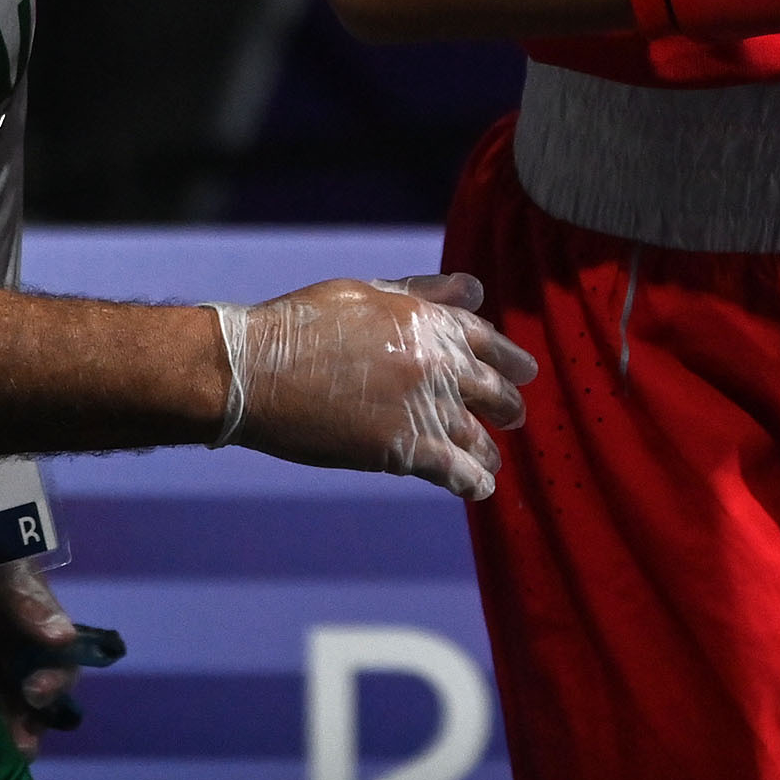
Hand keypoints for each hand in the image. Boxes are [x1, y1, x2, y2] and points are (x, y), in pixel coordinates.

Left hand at [0, 560, 124, 750]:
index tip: (36, 690)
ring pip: (13, 688)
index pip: (59, 644)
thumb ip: (25, 593)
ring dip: (20, 719)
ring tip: (20, 747)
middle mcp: (16, 624)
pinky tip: (1, 737)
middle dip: (39, 706)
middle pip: (40, 672)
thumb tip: (63, 638)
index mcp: (31, 599)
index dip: (56, 671)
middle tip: (26, 737)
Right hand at [211, 272, 537, 496]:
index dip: (508, 359)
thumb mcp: (368, 292)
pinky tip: (479, 489)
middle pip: (491, 388)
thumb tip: (474, 290)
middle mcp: (438, 362)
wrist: (255, 369)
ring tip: (493, 460)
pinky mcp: (401, 449)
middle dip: (507, 404)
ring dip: (488, 449)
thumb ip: (425, 292)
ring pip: (474, 434)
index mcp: (430, 319)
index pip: (486, 341)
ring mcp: (423, 407)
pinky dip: (470, 481)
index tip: (524, 372)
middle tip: (516, 416)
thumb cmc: (301, 325)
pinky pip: (452, 469)